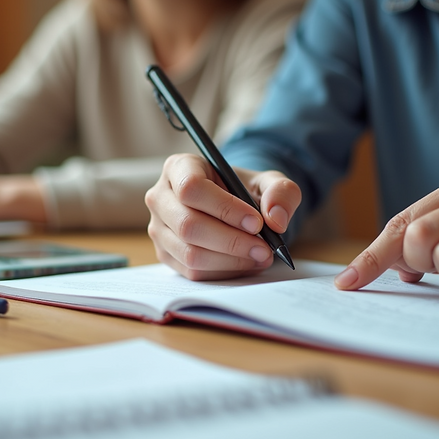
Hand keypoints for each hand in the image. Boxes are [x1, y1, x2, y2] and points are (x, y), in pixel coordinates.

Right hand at [145, 153, 301, 280]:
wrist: (233, 208)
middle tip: (265, 248)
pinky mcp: (165, 254)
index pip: (191, 188)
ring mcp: (158, 228)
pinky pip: (192, 271)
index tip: (257, 222)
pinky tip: (245, 263)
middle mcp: (160, 197)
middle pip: (188, 224)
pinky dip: (224, 271)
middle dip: (232, 241)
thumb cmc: (244, 190)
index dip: (225, 208)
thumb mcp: (268, 181)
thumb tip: (275, 219)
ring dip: (230, 260)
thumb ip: (280, 192)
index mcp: (178, 167)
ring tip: (260, 256)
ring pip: (190, 252)